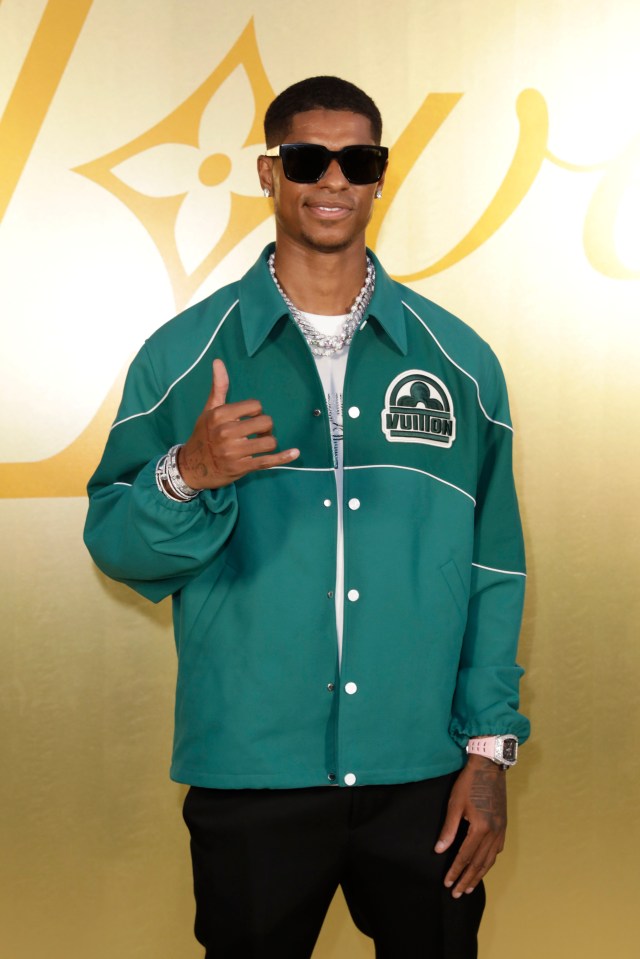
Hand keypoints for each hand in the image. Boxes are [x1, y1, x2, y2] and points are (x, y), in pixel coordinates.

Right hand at [177, 359, 299, 489]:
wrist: (191, 467)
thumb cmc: (203, 435)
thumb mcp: (209, 410)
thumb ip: (218, 387)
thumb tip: (218, 361)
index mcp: (219, 415)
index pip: (255, 406)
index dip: (257, 411)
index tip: (249, 417)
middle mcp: (226, 432)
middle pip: (265, 422)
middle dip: (266, 426)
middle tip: (257, 431)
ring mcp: (234, 452)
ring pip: (269, 442)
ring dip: (269, 441)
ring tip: (261, 443)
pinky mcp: (241, 468)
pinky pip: (267, 461)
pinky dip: (283, 457)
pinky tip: (294, 453)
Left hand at [434, 755, 506, 897]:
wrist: (489, 766)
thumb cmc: (469, 783)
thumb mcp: (455, 804)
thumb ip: (448, 829)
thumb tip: (439, 851)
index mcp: (480, 828)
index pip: (465, 856)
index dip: (455, 871)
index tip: (447, 883)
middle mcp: (493, 833)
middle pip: (479, 863)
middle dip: (467, 879)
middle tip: (457, 893)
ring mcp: (501, 829)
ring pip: (490, 859)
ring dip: (479, 874)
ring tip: (470, 886)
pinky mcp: (503, 825)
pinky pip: (497, 850)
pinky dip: (489, 862)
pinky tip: (484, 866)